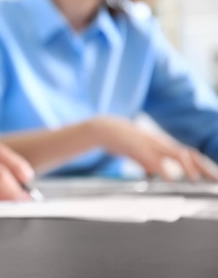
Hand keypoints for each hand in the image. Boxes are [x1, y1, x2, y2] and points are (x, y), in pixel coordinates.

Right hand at [90, 116, 217, 180]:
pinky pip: (156, 161)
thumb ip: (148, 163)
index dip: (203, 166)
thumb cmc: (121, 141)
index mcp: (162, 145)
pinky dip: (165, 172)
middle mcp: (161, 144)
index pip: (189, 155)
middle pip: (189, 155)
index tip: (213, 179)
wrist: (104, 129)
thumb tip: (154, 175)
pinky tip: (171, 181)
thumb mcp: (138, 154)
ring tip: (198, 181)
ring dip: (190, 168)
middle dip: (204, 168)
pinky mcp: (140, 148)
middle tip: (215, 181)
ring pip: (177, 155)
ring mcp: (152, 145)